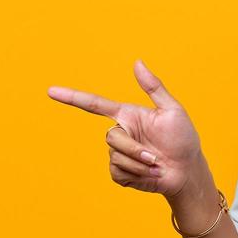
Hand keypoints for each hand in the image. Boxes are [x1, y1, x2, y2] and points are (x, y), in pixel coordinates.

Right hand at [47, 58, 206, 197]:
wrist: (187, 172)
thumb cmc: (183, 139)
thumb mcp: (172, 110)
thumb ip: (153, 87)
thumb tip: (137, 62)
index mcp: (127, 115)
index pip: (94, 105)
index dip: (72, 98)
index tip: (51, 91)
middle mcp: (120, 133)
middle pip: (111, 137)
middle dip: (135, 149)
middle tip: (156, 157)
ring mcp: (118, 154)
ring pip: (116, 156)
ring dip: (139, 163)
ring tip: (156, 165)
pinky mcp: (119, 173)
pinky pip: (118, 172)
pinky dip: (136, 175)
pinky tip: (149, 175)